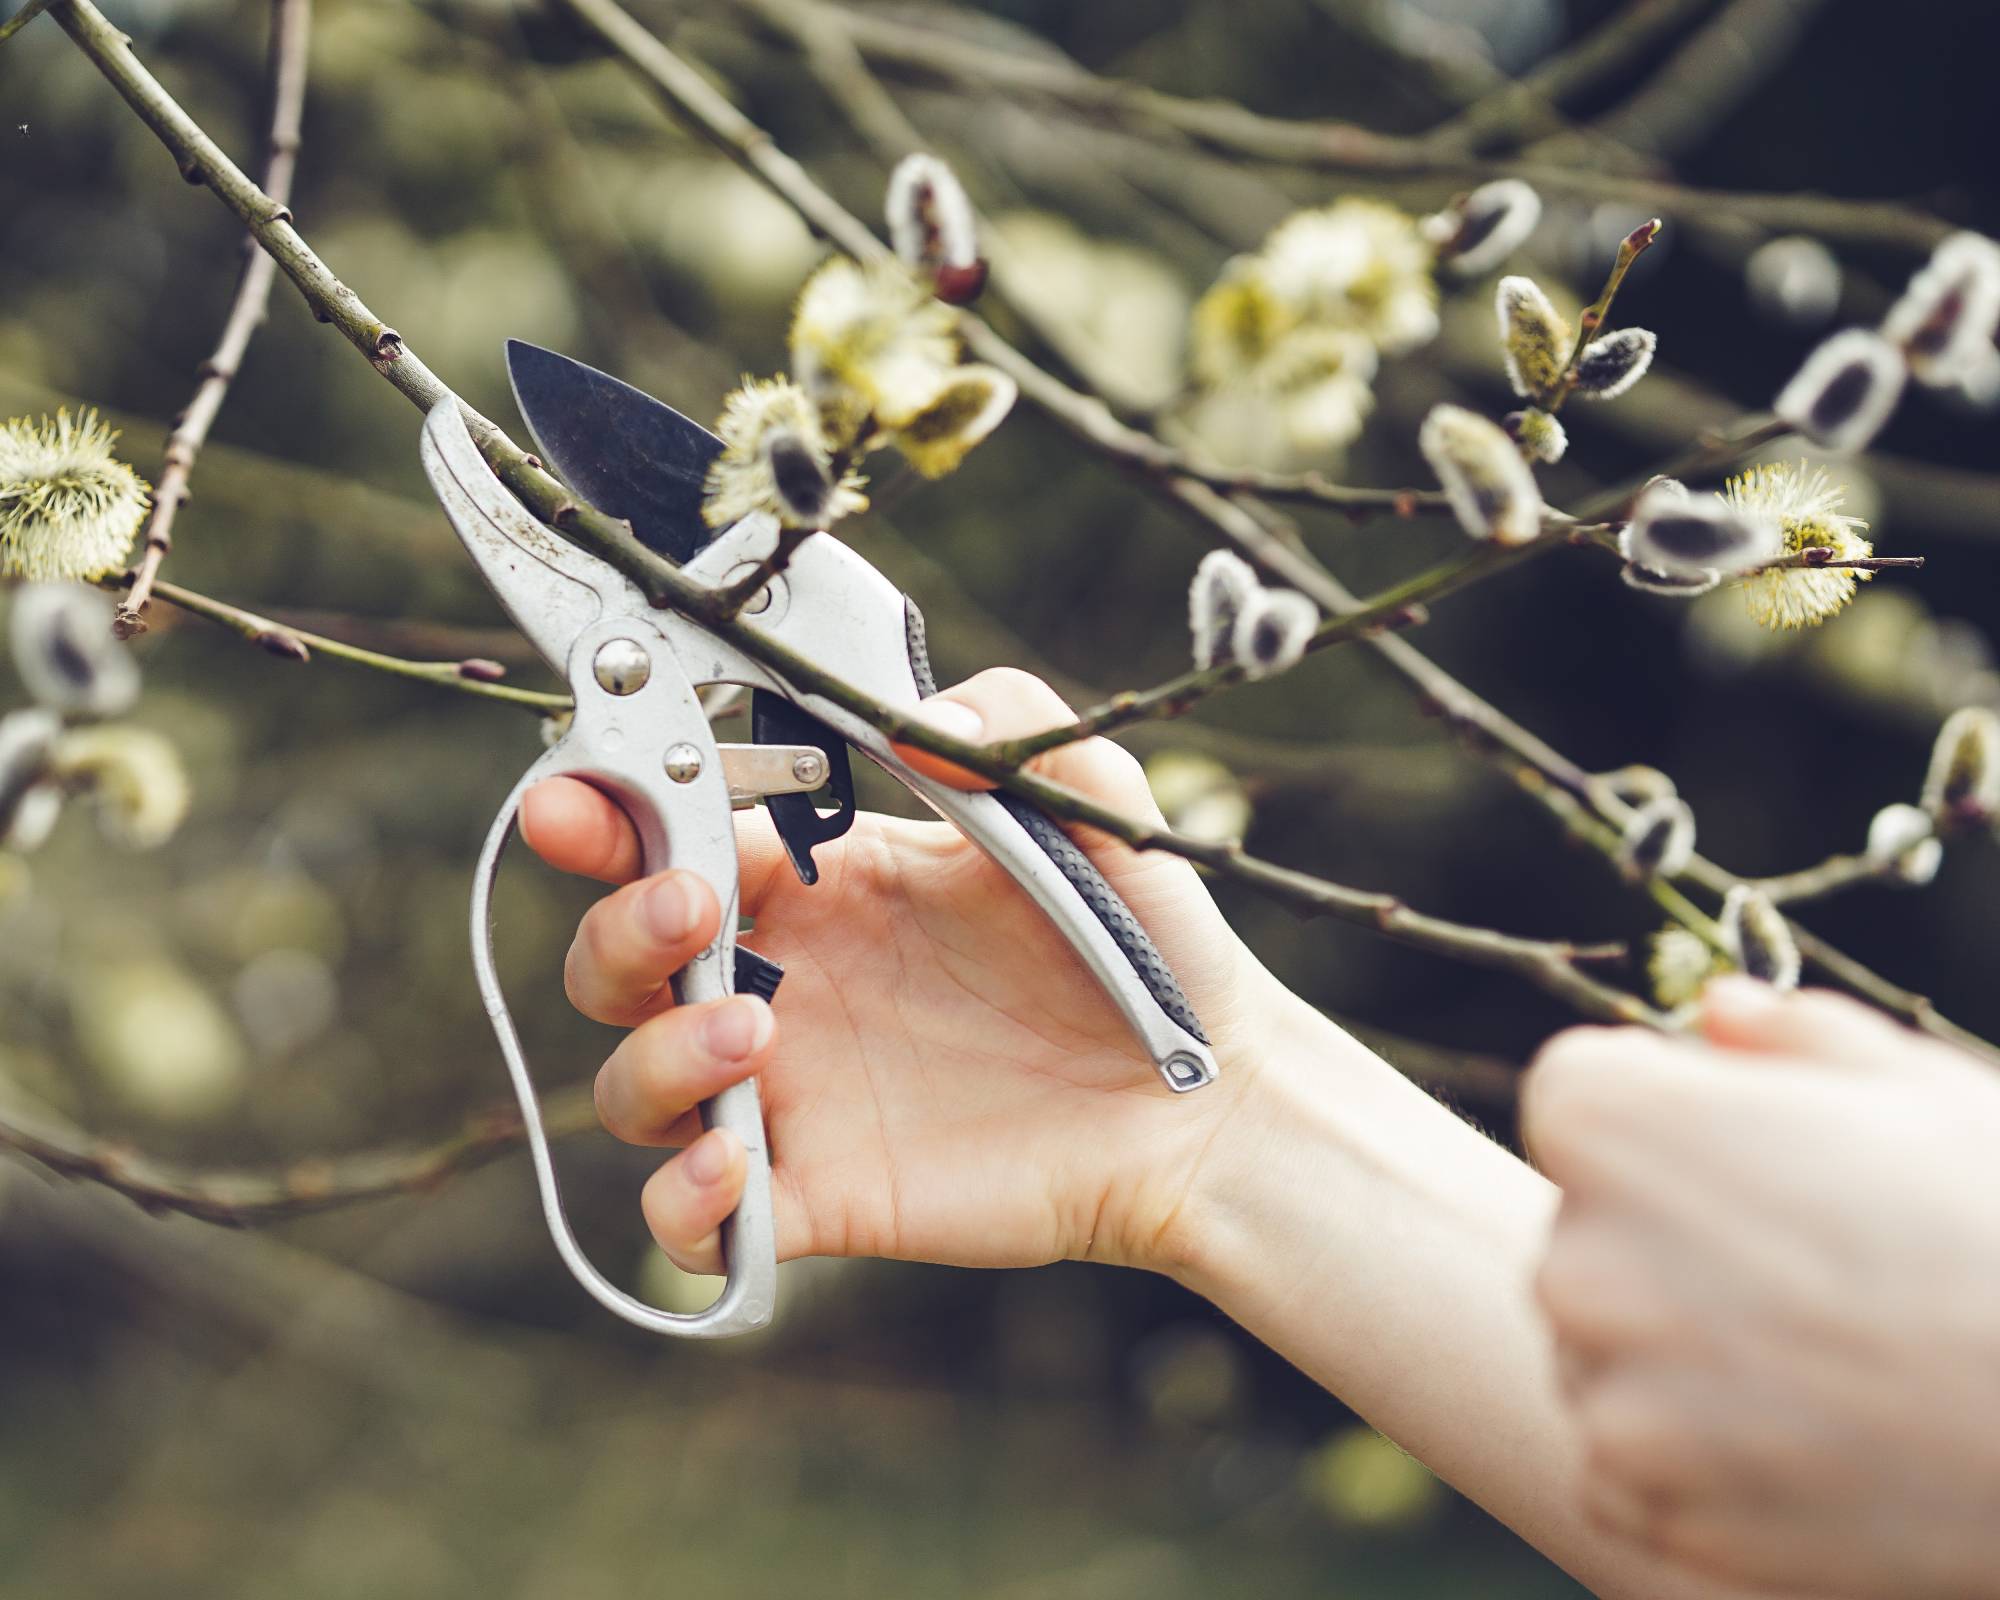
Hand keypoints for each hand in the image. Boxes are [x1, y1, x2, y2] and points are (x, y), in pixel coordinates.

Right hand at [520, 668, 1286, 1281]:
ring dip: (658, 1055)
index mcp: (827, 881)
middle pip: (619, 961)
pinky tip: (732, 1169)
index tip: (583, 798)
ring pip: (634, 1087)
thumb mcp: (1095, 809)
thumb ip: (1014, 728)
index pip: (675, 835)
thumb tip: (919, 720)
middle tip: (692, 908)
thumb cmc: (1144, 946)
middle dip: (619, 929)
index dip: (612, 812)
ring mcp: (796, 1097)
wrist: (1206, 1099)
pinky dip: (680, 1202)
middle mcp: (789, 986)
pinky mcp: (822, 1198)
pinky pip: (698, 1222)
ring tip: (755, 1035)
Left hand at [1525, 980, 1999, 1598]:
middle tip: (1807, 1273)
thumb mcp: (1918, 1089)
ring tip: (1821, 1363)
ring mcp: (1611, 1396)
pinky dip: (1688, 1469)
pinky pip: (1623, 1473)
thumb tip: (1717, 1013)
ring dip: (1676, 1362)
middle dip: (1667, 1242)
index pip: (1576, 1099)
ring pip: (1605, 1358)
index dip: (1661, 1115)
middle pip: (1586, 1233)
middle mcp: (1579, 1259)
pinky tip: (1801, 1447)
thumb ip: (1790, 1038)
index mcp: (1614, 1126)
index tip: (1741, 1151)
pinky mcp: (1652, 1507)